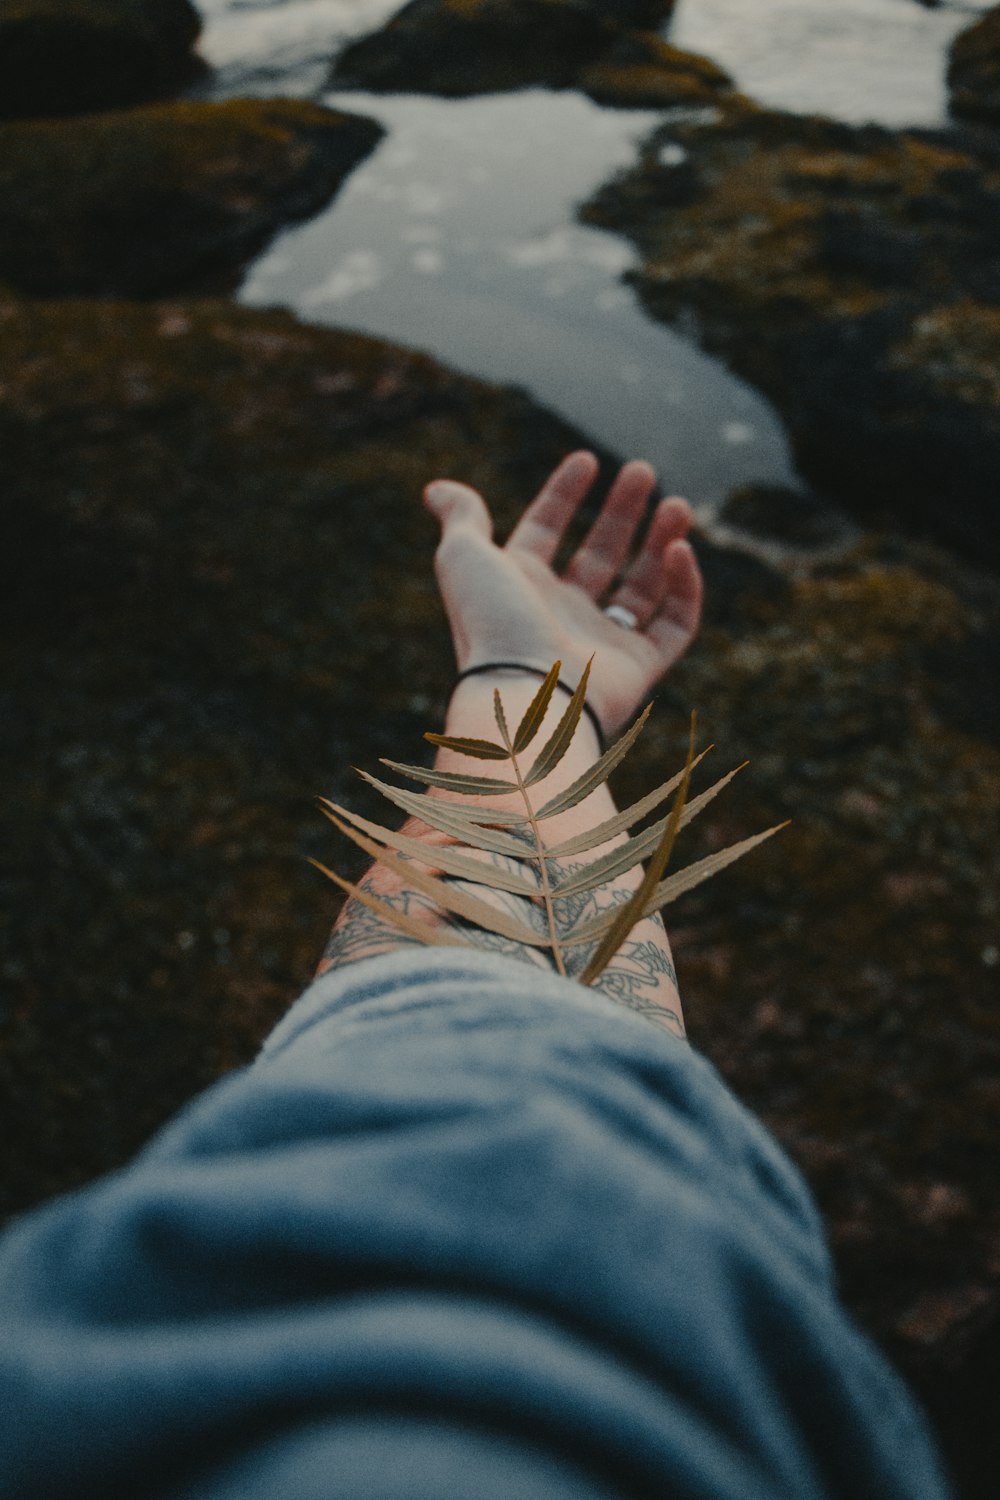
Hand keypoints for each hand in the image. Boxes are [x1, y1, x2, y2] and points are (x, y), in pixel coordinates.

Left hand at [424, 451, 702, 737]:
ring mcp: (601, 643)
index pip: (545, 532)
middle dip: (621, 511)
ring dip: (661, 541)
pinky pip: (674, 624)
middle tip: (643, 471)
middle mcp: (561, 615)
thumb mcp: (464, 558)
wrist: (527, 695)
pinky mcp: (639, 668)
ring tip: (677, 505)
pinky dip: (684, 587)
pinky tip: (680, 551)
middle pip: (599, 554)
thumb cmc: (493, 623)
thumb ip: (461, 518)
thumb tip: (437, 489)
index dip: (562, 494)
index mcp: (519, 588)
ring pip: (642, 586)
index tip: (587, 459)